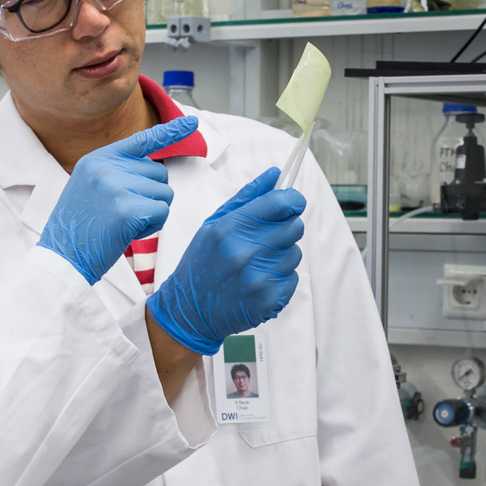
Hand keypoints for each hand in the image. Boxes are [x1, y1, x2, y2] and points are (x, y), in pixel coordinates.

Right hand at [38, 116, 199, 283]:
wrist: (61, 256)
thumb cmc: (80, 226)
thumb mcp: (90, 185)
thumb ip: (118, 171)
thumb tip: (155, 170)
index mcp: (98, 158)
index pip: (141, 139)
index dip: (170, 131)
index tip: (192, 121)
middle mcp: (108, 167)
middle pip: (160, 173)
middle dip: (151, 195)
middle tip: (123, 213)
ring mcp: (117, 186)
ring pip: (164, 193)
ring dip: (152, 212)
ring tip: (123, 223)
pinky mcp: (127, 209)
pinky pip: (162, 212)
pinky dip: (153, 226)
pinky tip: (129, 232)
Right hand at [145, 168, 304, 354]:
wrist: (190, 311)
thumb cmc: (200, 263)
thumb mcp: (213, 224)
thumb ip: (246, 197)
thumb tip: (275, 174)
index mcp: (230, 228)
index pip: (281, 204)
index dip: (293, 200)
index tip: (292, 203)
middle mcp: (246, 252)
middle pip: (295, 226)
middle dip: (285, 227)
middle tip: (266, 237)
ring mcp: (259, 278)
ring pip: (295, 253)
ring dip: (282, 254)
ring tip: (256, 263)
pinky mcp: (269, 300)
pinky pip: (292, 277)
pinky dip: (280, 278)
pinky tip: (258, 281)